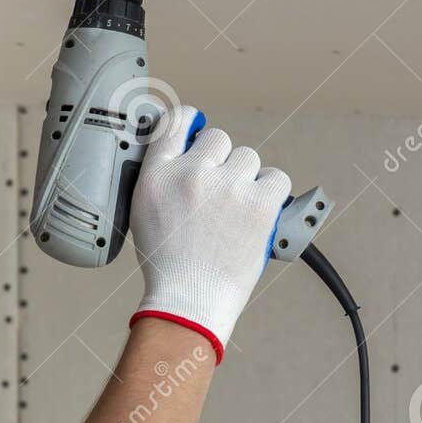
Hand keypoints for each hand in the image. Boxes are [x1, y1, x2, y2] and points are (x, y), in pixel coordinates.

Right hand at [127, 105, 291, 363]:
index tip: (196, 128)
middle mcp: (191, 174)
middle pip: (218, 139)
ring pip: (248, 158)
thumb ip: (163, 176)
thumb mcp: (145, 211)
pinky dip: (272, 193)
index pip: (174, 122)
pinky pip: (276, 178)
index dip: (190, 122)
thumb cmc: (169, 264)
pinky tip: (258, 210)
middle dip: (221, 162)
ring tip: (237, 209)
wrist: (190, 300)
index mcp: (158, 175)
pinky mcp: (259, 204)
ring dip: (246, 178)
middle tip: (218, 193)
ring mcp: (228, 187)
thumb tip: (187, 152)